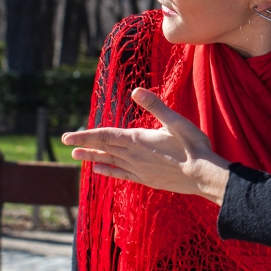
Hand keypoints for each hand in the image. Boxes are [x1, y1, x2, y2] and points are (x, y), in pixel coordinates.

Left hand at [61, 88, 230, 205]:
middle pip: (104, 148)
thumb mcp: (176, 122)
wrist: (204, 175)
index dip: (86, 135)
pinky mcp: (147, 179)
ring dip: (93, 157)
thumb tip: (136, 91)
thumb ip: (155, 106)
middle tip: (66, 143)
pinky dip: (108, 171)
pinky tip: (99, 171)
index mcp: (138, 139)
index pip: (105, 136)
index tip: (67, 137)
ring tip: (77, 156)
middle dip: (84, 145)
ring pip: (110, 161)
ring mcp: (139, 169)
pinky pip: (121, 174)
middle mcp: (134, 155)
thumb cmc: (193, 146)